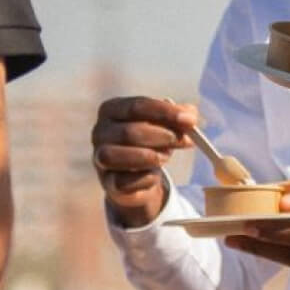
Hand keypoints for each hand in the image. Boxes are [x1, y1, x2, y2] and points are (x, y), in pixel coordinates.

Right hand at [90, 94, 197, 228]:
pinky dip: (144, 178)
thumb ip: (179, 116)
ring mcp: (100, 157)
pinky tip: (155, 175)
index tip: (190, 121)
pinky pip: (121, 181)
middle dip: (161, 136)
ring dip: (148, 157)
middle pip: (128, 132)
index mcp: (111, 109)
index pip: (137, 106)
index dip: (165, 112)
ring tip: (166, 156)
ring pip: (115, 156)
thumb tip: (190, 117)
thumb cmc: (151, 140)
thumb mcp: (166, 123)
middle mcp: (100, 131)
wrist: (139, 174)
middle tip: (183, 140)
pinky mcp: (107, 182)